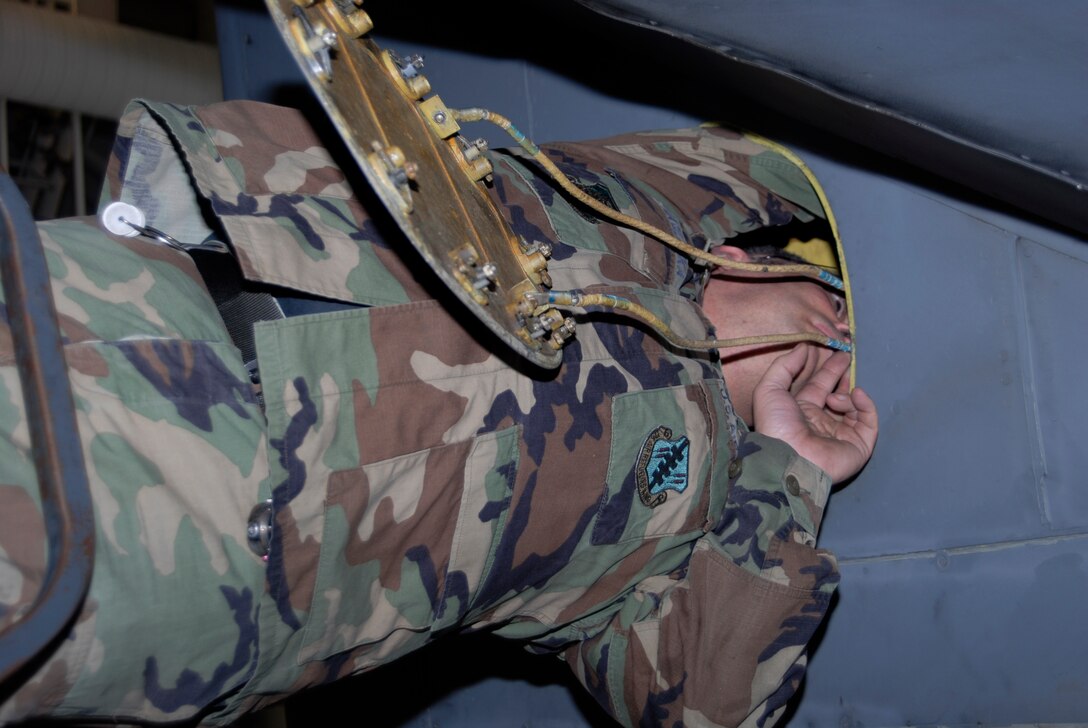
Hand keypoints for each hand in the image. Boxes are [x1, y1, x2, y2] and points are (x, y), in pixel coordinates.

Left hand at [752, 346, 878, 483]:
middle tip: (848, 358)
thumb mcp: (770, 389)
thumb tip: (803, 347)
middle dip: (843, 376)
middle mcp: (822, 422)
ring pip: (853, 406)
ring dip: (846, 394)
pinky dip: (865, 405)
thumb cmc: (777, 424)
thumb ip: (785, 366)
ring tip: (835, 397)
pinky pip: (869, 420)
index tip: (838, 350)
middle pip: (838, 393)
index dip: (828, 368)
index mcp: (802, 411)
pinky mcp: (859, 444)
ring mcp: (842, 434)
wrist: (791, 458)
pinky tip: (856, 394)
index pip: (819, 385)